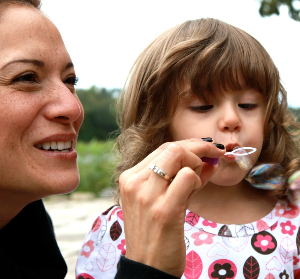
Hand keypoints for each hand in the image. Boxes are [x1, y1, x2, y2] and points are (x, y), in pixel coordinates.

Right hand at [119, 139, 225, 276]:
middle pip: (172, 148)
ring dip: (198, 163)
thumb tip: (207, 159)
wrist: (148, 266)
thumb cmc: (155, 231)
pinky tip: (195, 190)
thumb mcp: (161, 199)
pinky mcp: (164, 210)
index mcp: (130, 178)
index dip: (189, 145)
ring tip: (199, 179)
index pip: (163, 148)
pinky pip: (187, 177)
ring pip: (179, 156)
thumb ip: (182, 177)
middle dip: (199, 147)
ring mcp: (147, 195)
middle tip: (215, 154)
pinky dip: (197, 179)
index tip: (206, 148)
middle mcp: (135, 182)